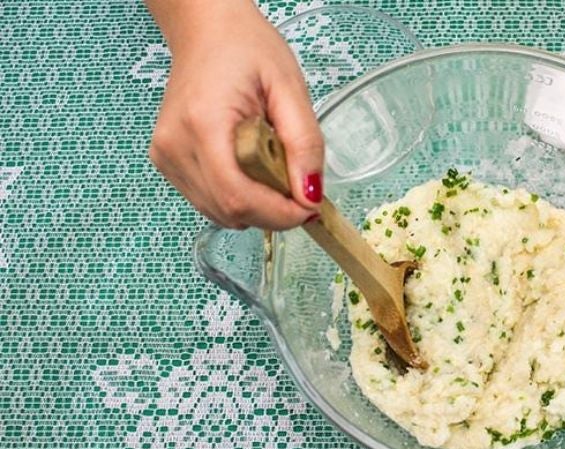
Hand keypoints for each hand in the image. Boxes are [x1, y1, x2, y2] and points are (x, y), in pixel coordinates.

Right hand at [147, 1, 322, 229]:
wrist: (206, 30)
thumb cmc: (246, 49)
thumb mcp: (289, 88)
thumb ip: (304, 143)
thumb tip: (310, 195)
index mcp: (203, 125)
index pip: (239, 197)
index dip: (279, 214)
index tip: (310, 207)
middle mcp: (175, 146)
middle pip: (229, 210)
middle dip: (273, 212)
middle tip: (299, 188)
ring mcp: (166, 157)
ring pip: (219, 213)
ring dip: (257, 207)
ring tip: (274, 170)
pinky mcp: (166, 162)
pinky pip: (209, 201)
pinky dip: (238, 199)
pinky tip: (253, 171)